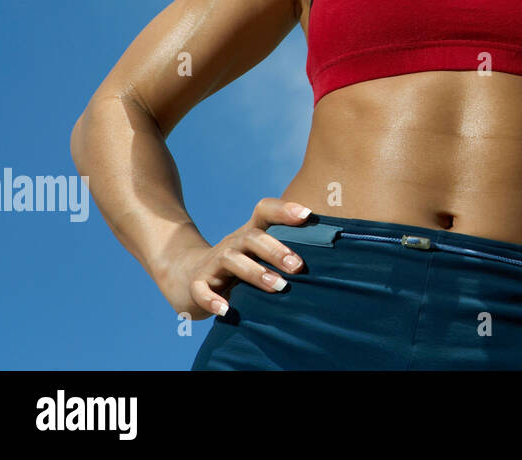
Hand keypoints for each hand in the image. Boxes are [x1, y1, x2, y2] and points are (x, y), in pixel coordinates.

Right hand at [158, 198, 309, 320]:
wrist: (187, 275)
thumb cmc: (240, 265)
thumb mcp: (260, 255)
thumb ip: (288, 253)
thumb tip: (334, 262)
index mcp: (250, 233)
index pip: (265, 211)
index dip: (284, 209)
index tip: (307, 215)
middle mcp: (232, 243)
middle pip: (252, 237)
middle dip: (276, 250)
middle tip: (299, 266)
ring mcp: (213, 262)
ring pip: (232, 260)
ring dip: (256, 273)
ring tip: (279, 287)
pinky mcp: (197, 284)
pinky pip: (202, 290)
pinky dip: (212, 299)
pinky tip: (226, 310)